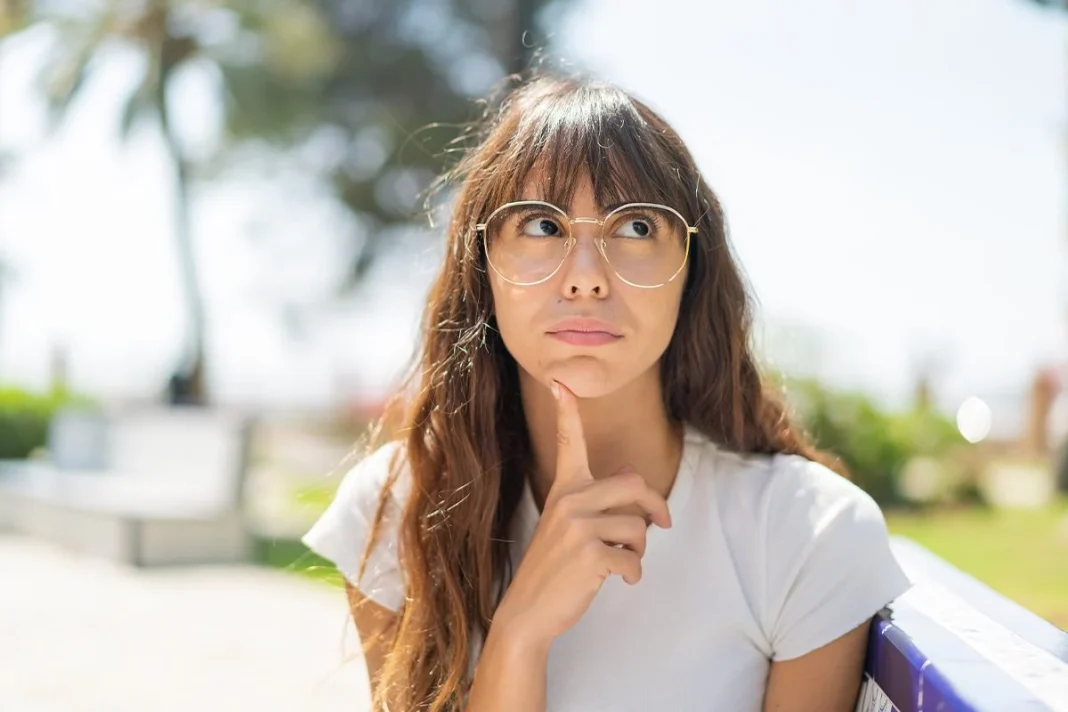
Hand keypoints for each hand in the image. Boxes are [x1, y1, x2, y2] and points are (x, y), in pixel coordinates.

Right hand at [492, 380, 671, 648]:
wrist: (527, 611)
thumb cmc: (553, 568)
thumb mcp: (568, 526)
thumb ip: (597, 501)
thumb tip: (632, 476)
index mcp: (563, 489)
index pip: (567, 441)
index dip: (566, 410)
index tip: (561, 380)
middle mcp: (569, 501)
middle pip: (633, 484)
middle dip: (655, 506)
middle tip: (661, 525)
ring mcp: (578, 527)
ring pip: (638, 528)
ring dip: (640, 550)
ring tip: (624, 561)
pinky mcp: (589, 555)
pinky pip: (633, 560)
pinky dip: (633, 575)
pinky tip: (619, 580)